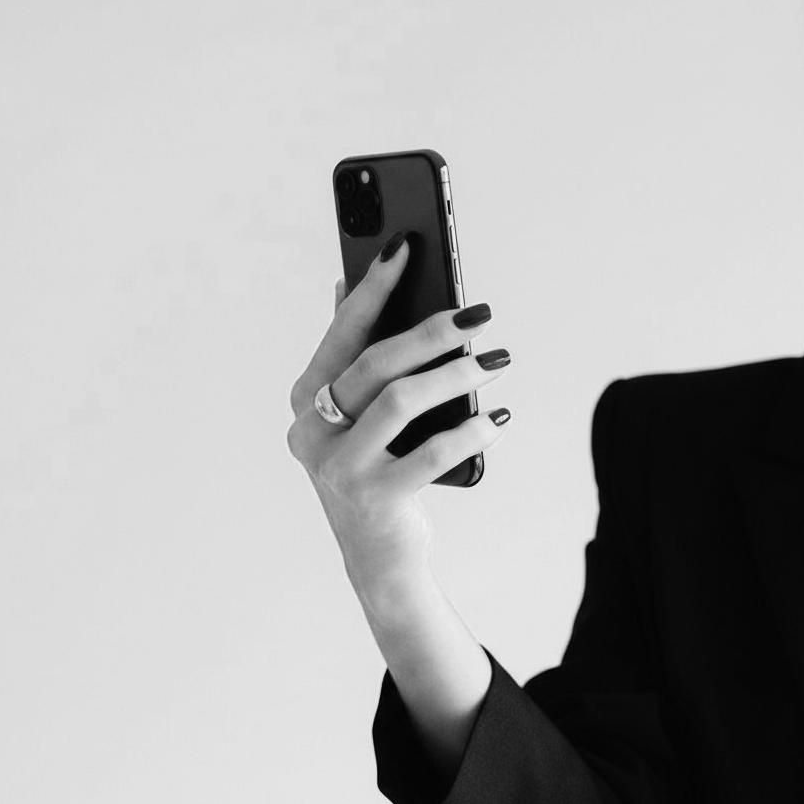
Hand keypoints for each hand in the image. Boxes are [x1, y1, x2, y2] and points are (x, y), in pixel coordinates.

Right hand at [286, 237, 511, 587]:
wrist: (377, 556)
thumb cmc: (373, 469)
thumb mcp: (356, 414)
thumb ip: (351, 354)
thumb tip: (346, 283)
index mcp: (306, 400)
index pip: (342, 333)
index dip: (373, 288)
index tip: (406, 247)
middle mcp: (311, 430)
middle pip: (375, 364)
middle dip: (431, 332)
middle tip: (479, 314)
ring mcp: (337, 467)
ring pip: (402, 401)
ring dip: (457, 375)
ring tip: (496, 362)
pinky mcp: (373, 498)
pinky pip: (432, 451)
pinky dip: (472, 431)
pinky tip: (498, 418)